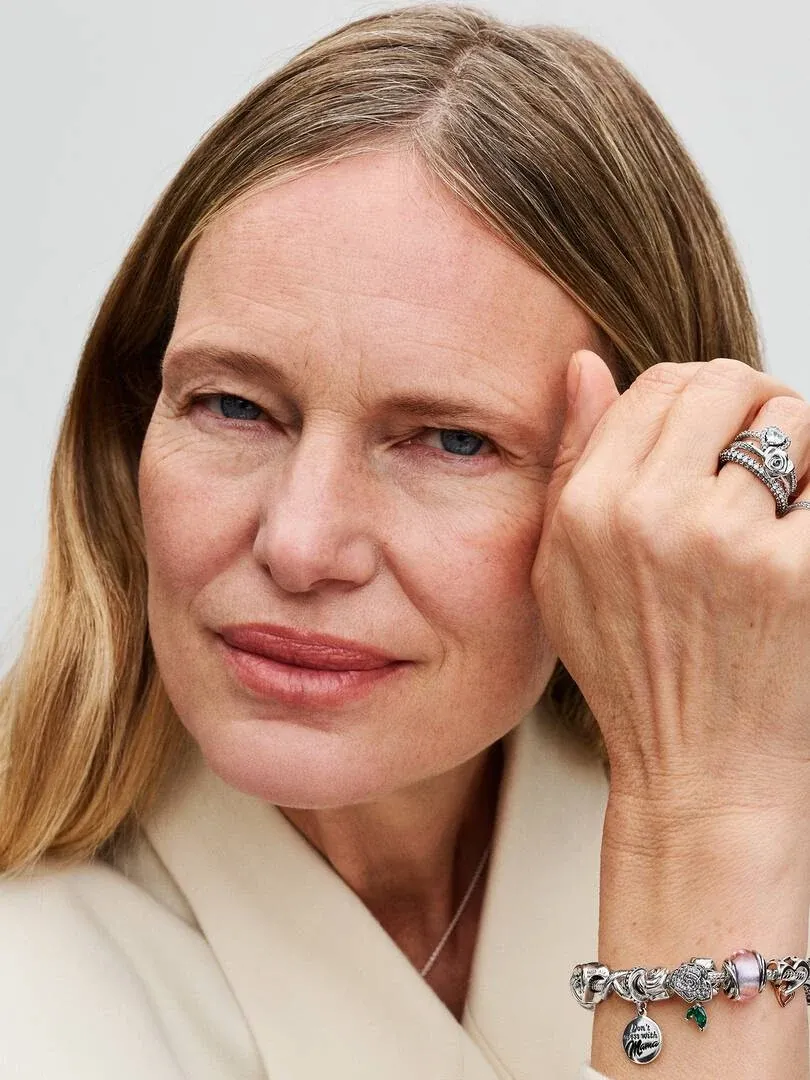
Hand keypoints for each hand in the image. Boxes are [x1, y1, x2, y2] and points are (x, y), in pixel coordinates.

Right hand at [532, 351, 809, 822]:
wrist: (699, 770)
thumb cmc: (631, 671)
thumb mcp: (561, 570)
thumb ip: (574, 459)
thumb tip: (586, 364)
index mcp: (588, 508)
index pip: (658, 384)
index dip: (697, 397)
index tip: (717, 433)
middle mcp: (649, 515)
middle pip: (724, 384)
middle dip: (752, 406)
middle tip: (762, 456)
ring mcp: (726, 541)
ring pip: (789, 420)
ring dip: (798, 451)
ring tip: (781, 509)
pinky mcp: (796, 571)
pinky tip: (797, 542)